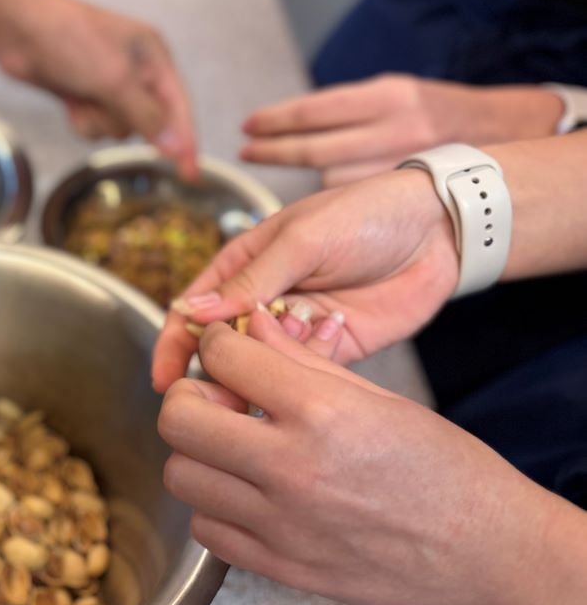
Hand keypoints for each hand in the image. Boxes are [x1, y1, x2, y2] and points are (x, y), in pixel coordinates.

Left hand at [0, 0, 198, 178]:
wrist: (17, 28)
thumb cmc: (69, 39)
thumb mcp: (115, 79)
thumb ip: (147, 115)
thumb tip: (175, 146)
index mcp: (154, 55)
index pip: (179, 107)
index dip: (186, 141)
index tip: (190, 175)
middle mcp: (137, 70)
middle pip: (147, 123)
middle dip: (122, 119)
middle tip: (100, 97)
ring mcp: (109, 84)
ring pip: (118, 128)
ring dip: (98, 120)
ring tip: (81, 95)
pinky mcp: (85, 94)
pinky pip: (95, 127)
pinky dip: (82, 120)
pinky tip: (70, 102)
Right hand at [151, 167, 457, 390]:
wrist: (439, 228)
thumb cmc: (364, 214)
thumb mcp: (300, 239)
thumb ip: (249, 281)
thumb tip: (193, 314)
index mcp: (242, 267)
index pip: (193, 312)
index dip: (173, 346)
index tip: (165, 381)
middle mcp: (262, 302)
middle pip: (221, 349)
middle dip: (219, 371)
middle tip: (225, 390)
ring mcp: (296, 328)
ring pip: (261, 366)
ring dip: (270, 365)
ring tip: (298, 339)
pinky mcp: (332, 349)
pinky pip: (305, 372)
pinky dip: (310, 364)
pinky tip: (333, 329)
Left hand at [158, 310, 548, 604]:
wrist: (484, 550)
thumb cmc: (441, 468)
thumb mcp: (377, 396)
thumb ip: (300, 360)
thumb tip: (249, 326)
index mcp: (321, 413)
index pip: (222, 357)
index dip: (217, 346)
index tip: (226, 352)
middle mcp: (291, 468)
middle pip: (179, 420)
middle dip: (188, 398)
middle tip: (214, 399)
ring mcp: (280, 524)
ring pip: (181, 476)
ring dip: (197, 454)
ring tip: (231, 449)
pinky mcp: (279, 566)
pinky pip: (205, 530)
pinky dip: (214, 507)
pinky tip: (245, 493)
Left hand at [241, 75, 563, 187]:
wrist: (499, 137)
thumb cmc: (433, 114)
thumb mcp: (393, 93)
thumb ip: (346, 110)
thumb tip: (283, 124)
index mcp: (387, 97)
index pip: (315, 110)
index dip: (275, 120)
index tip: (247, 125)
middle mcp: (394, 130)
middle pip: (314, 148)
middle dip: (273, 150)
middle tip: (247, 151)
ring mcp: (400, 165)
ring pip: (330, 177)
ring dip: (302, 174)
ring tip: (274, 162)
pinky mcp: (403, 193)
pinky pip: (353, 197)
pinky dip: (333, 196)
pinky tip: (323, 192)